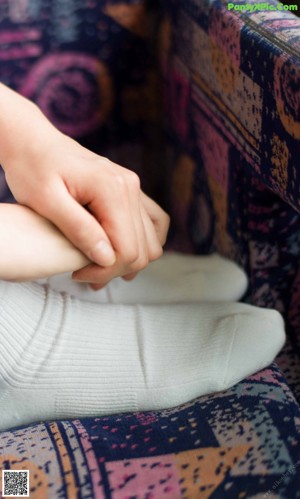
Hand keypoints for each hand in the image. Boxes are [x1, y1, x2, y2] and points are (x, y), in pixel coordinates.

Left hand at [3, 107, 169, 285]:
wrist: (34, 143)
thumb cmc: (33, 169)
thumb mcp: (47, 202)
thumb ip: (79, 230)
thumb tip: (108, 258)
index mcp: (112, 190)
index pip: (127, 249)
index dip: (106, 271)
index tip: (78, 274)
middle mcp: (130, 187)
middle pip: (142, 249)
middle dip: (115, 269)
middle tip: (85, 275)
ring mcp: (134, 187)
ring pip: (152, 240)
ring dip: (130, 260)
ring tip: (100, 267)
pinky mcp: (131, 190)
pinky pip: (154, 222)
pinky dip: (142, 242)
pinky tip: (120, 250)